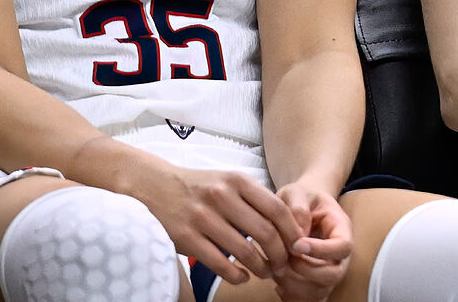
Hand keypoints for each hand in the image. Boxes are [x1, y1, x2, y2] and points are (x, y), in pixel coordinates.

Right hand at [136, 166, 304, 285]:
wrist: (159, 186)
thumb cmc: (203, 186)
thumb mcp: (231, 180)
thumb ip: (256, 198)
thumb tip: (289, 225)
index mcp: (237, 180)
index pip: (277, 209)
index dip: (291, 231)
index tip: (298, 245)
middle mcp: (221, 196)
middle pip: (265, 232)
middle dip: (280, 254)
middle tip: (283, 264)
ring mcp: (203, 217)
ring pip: (244, 252)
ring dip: (261, 268)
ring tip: (266, 272)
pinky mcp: (187, 238)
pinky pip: (220, 264)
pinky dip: (237, 275)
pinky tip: (243, 276)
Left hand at [272, 183, 353, 301]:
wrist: (301, 206)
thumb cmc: (300, 198)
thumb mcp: (296, 192)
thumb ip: (297, 208)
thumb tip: (298, 235)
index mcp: (341, 228)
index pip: (343, 247)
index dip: (321, 251)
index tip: (296, 244)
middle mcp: (339, 254)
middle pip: (335, 275)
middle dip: (306, 271)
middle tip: (285, 259)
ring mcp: (329, 269)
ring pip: (321, 291)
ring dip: (296, 286)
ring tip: (278, 270)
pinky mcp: (316, 281)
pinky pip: (310, 299)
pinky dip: (293, 297)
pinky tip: (279, 284)